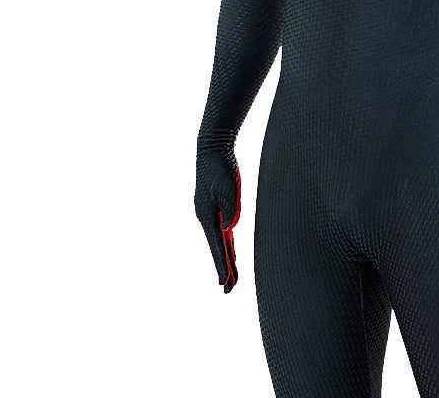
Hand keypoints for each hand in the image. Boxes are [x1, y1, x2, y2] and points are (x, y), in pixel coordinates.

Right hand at [195, 148, 240, 292]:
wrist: (211, 147)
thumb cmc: (221, 166)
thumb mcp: (229, 188)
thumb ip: (231, 210)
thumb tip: (230, 229)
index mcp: (207, 215)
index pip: (217, 246)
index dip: (222, 265)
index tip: (224, 283)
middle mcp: (206, 217)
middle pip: (218, 247)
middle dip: (224, 268)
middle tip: (229, 290)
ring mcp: (209, 211)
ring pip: (220, 240)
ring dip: (226, 257)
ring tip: (232, 276)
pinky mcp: (213, 204)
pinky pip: (221, 229)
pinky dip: (226, 242)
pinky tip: (230, 248)